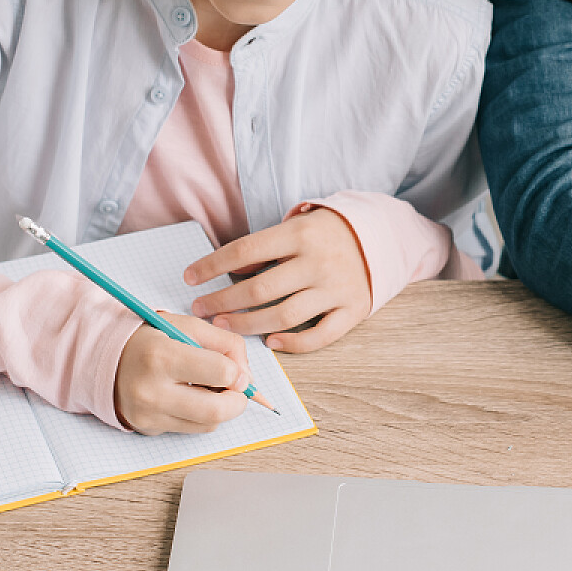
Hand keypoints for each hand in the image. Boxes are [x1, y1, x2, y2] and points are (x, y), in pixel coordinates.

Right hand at [113, 311, 250, 434]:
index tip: (236, 369)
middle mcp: (151, 390)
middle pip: (217, 410)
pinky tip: (193, 398)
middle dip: (238, 401)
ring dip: (221, 409)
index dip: (238, 372)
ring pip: (208, 424)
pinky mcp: (148, 429)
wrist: (106, 359)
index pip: (220, 372)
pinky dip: (202, 416)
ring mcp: (148, 414)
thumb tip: (246, 376)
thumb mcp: (186, 326)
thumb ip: (225, 343)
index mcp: (161, 356)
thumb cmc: (150, 340)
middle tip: (237, 389)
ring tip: (212, 389)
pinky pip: (191, 429)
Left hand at [183, 207, 372, 352]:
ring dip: (248, 325)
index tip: (189, 277)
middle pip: (260, 289)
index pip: (245, 250)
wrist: (382, 237)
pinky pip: (319, 335)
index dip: (212, 265)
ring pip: (284, 316)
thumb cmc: (327, 233)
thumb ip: (265, 248)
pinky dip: (292, 343)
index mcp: (300, 234)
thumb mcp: (297, 227)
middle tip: (200, 310)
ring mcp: (336, 288)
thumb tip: (230, 270)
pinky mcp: (352, 310)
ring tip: (224, 326)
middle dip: (223, 302)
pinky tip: (270, 342)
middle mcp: (318, 262)